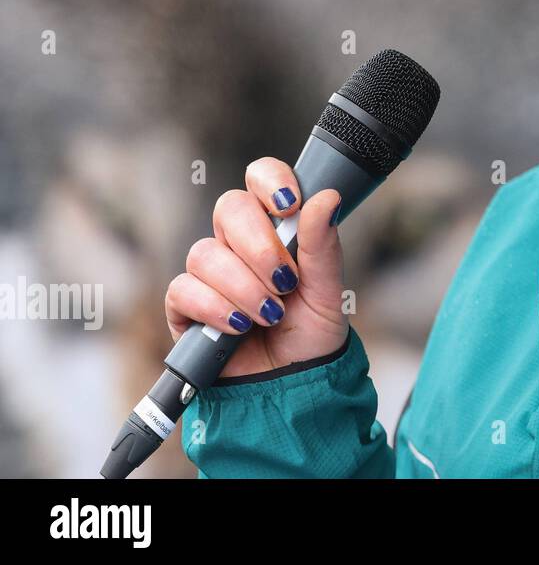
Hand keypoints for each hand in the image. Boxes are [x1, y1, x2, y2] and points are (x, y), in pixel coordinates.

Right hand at [164, 157, 348, 377]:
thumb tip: (327, 197)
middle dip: (260, 245)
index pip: (260, 178)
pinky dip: (215, 307)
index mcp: (276, 227)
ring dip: (244, 286)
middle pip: (229, 207)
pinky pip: (184, 290)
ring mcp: (210, 273)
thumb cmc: (311, 333)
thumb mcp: (328, 292)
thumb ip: (324, 246)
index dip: (270, 180)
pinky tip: (238, 326)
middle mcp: (238, 243)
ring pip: (206, 252)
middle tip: (286, 281)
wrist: (291, 386)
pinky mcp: (184, 306)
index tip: (289, 205)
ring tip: (270, 315)